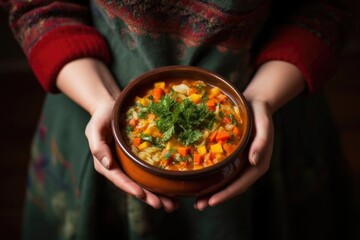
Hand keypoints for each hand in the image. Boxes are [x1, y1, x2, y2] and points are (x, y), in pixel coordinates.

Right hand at [85, 98, 178, 211]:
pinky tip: (174, 189)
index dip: (130, 188)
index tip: (142, 194)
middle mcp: (118, 168)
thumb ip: (97, 146)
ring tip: (173, 205)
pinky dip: (161, 182)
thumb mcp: (94, 129)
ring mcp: (129, 166)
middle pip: (134, 186)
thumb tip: (107, 165)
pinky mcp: (139, 160)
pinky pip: (150, 173)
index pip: (119, 179)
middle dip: (149, 197)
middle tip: (164, 206)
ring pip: (144, 183)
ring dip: (158, 195)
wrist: (112, 108)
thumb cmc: (101, 117)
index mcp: (105, 164)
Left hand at [194, 60, 304, 210]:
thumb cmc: (260, 113)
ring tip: (195, 200)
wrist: (255, 104)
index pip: (241, 183)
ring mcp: (240, 163)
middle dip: (215, 197)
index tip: (211, 201)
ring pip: (225, 181)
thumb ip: (262, 141)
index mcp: (258, 163)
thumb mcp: (263, 123)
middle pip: (231, 187)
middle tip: (198, 206)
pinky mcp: (232, 157)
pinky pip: (221, 170)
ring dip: (211, 192)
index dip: (226, 194)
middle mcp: (248, 166)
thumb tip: (254, 162)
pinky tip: (197, 180)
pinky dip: (210, 178)